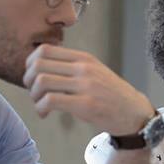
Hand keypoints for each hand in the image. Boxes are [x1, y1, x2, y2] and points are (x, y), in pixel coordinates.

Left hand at [23, 44, 154, 134]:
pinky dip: (40, 108)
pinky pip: (51, 101)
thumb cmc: (113, 96)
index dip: (30, 63)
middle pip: (39, 65)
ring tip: (39, 104)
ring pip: (42, 81)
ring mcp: (85, 86)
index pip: (45, 50)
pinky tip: (44, 114)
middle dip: (28, 80)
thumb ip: (73, 67)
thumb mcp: (95, 72)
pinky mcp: (86, 105)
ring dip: (33, 95)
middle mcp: (84, 69)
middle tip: (33, 92)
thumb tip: (43, 68)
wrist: (135, 113)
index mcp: (84, 58)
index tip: (33, 77)